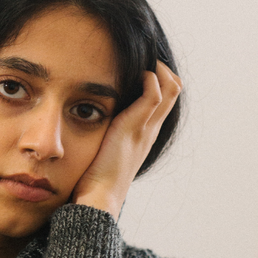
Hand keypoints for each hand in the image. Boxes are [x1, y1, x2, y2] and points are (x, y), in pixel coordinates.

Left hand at [71, 61, 181, 219]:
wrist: (98, 198)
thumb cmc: (93, 180)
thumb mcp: (102, 151)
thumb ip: (101, 135)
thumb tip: (84, 120)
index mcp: (144, 136)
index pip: (165, 99)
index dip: (158, 79)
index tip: (138, 67)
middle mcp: (150, 130)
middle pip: (174, 89)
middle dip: (161, 68)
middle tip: (140, 58)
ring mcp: (145, 128)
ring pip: (171, 87)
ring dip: (157, 68)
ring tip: (139, 62)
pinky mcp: (135, 126)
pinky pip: (154, 92)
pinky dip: (148, 78)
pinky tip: (131, 75)